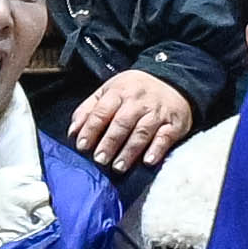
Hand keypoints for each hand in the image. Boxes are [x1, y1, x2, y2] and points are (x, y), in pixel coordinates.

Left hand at [62, 63, 191, 169]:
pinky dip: (157, 149)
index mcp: (118, 93)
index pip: (102, 112)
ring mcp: (157, 112)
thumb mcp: (108, 92)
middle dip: (109, 143)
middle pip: (121, 123)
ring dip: (129, 150)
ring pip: (142, 132)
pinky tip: (148, 161)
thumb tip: (73, 132)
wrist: (173, 81)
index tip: (82, 146)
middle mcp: (138, 102)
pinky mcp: (174, 123)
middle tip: (100, 160)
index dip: (90, 130)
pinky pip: (165, 137)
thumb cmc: (134, 91)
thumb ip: (89, 110)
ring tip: (118, 166)